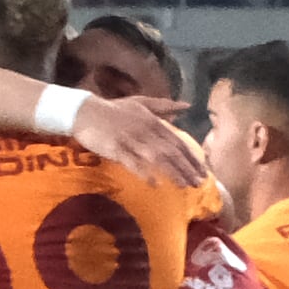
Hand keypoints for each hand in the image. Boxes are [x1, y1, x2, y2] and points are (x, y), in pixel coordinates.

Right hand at [73, 90, 204, 190]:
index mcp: (153, 122)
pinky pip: (133, 163)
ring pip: (157, 159)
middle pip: (171, 152)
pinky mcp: (116, 148)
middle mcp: (146, 131)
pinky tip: (155, 184)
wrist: (85, 111)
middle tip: (200, 183)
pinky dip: (144, 173)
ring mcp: (131, 140)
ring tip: (185, 186)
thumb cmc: (115, 109)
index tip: (203, 170)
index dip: (192, 157)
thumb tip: (188, 106)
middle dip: (187, 168)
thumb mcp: (142, 102)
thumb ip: (165, 106)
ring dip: (172, 173)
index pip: (178, 142)